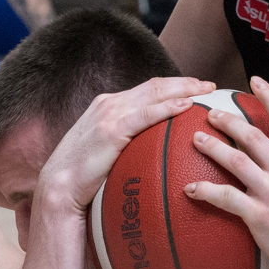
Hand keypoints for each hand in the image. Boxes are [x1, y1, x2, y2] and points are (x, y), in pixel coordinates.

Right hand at [38, 77, 215, 213]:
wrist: (59, 186)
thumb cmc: (82, 176)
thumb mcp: (104, 152)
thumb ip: (124, 144)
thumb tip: (147, 152)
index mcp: (107, 106)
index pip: (146, 89)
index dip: (172, 85)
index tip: (195, 88)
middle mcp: (108, 104)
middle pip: (154, 86)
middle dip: (184, 82)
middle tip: (209, 85)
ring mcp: (109, 114)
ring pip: (154, 94)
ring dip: (183, 89)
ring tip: (205, 90)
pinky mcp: (111, 130)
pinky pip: (146, 115)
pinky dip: (168, 107)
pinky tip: (187, 105)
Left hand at [185, 75, 268, 268]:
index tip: (254, 81)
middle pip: (252, 136)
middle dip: (229, 121)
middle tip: (210, 114)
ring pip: (236, 161)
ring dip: (213, 147)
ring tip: (195, 139)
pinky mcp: (258, 216)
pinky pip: (226, 198)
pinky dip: (206, 191)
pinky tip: (189, 188)